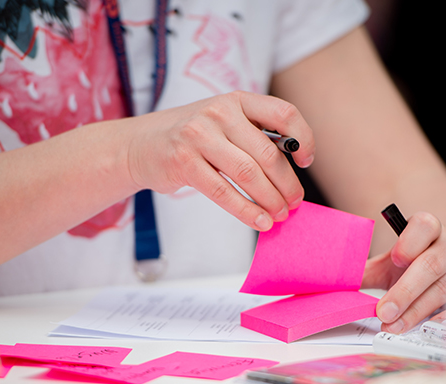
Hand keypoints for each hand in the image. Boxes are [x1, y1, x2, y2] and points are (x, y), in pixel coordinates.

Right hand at [124, 91, 314, 230]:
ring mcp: (199, 136)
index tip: (305, 161)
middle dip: (287, 184)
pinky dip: (246, 211)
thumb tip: (290, 173)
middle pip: (268, 153)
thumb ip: (252, 137)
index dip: (303, 138)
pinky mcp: (184, 162)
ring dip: (270, 200)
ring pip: (248, 174)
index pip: (283, 113)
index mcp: (236, 100)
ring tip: (279, 215)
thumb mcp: (222, 122)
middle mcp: (219, 112)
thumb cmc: (191, 137)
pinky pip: (224, 192)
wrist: (139, 145)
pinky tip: (259, 221)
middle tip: (294, 203)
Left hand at [362, 212, 445, 332]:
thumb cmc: (422, 260)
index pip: (424, 225)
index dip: (411, 241)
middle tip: (385, 313)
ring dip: (424, 312)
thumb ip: (371, 269)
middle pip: (433, 266)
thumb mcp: (395, 260)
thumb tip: (337, 282)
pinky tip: (432, 330)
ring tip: (399, 326)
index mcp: (431, 229)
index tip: (396, 258)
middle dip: (407, 292)